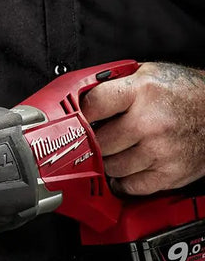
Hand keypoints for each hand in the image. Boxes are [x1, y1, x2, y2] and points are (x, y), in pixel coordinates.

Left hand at [82, 62, 204, 195]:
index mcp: (143, 91)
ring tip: (121, 149)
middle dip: (96, 141)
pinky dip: (125, 180)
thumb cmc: (183, 92)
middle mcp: (151, 122)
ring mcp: (160, 151)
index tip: (77, 121)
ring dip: (110, 161)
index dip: (80, 115)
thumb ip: (114, 85)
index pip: (92, 106)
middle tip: (102, 136)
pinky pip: (129, 186)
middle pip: (98, 142)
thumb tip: (77, 97)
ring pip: (111, 167)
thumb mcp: (148, 74)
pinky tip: (130, 167)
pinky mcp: (169, 173)